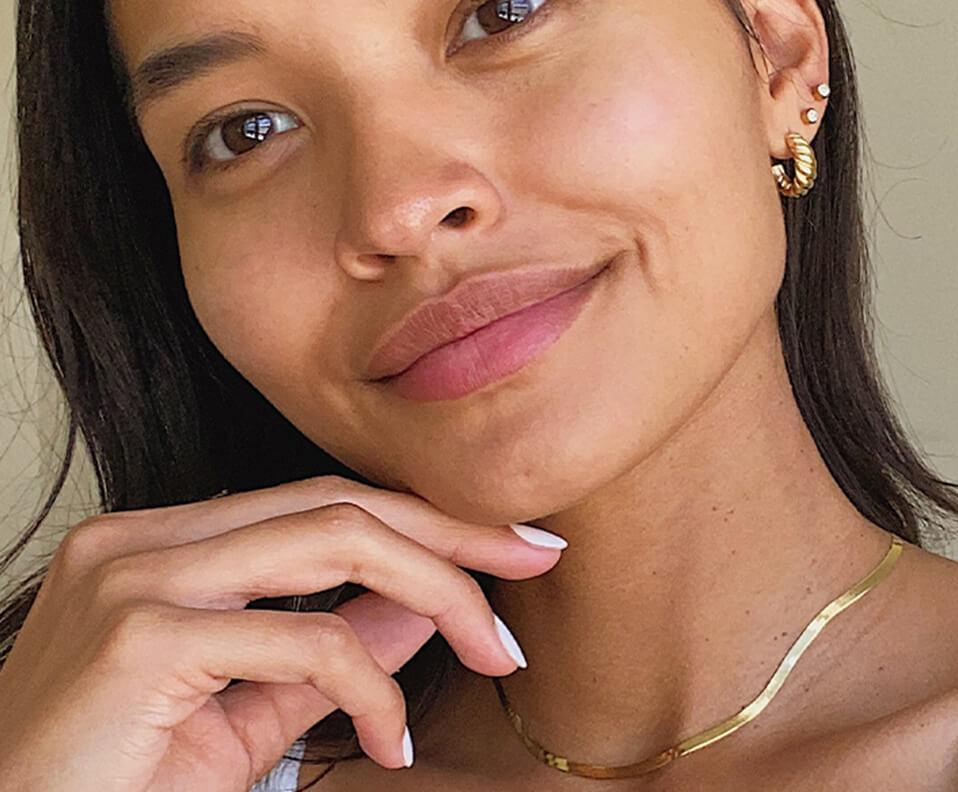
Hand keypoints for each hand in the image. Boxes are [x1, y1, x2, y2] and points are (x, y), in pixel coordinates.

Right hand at [0, 475, 563, 789]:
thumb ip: (330, 652)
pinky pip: (300, 637)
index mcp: (160, 539)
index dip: (420, 517)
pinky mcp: (137, 634)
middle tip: (535, 562)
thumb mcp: (245, 711)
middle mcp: (142, 537)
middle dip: (450, 532)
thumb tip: (419, 612)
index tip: (506, 543)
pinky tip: (389, 738)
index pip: (319, 502)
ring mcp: (134, 575)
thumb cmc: (114, 782)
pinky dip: (369, 683)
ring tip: (495, 645)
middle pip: (337, 505)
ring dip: (435, 589)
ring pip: (331, 540)